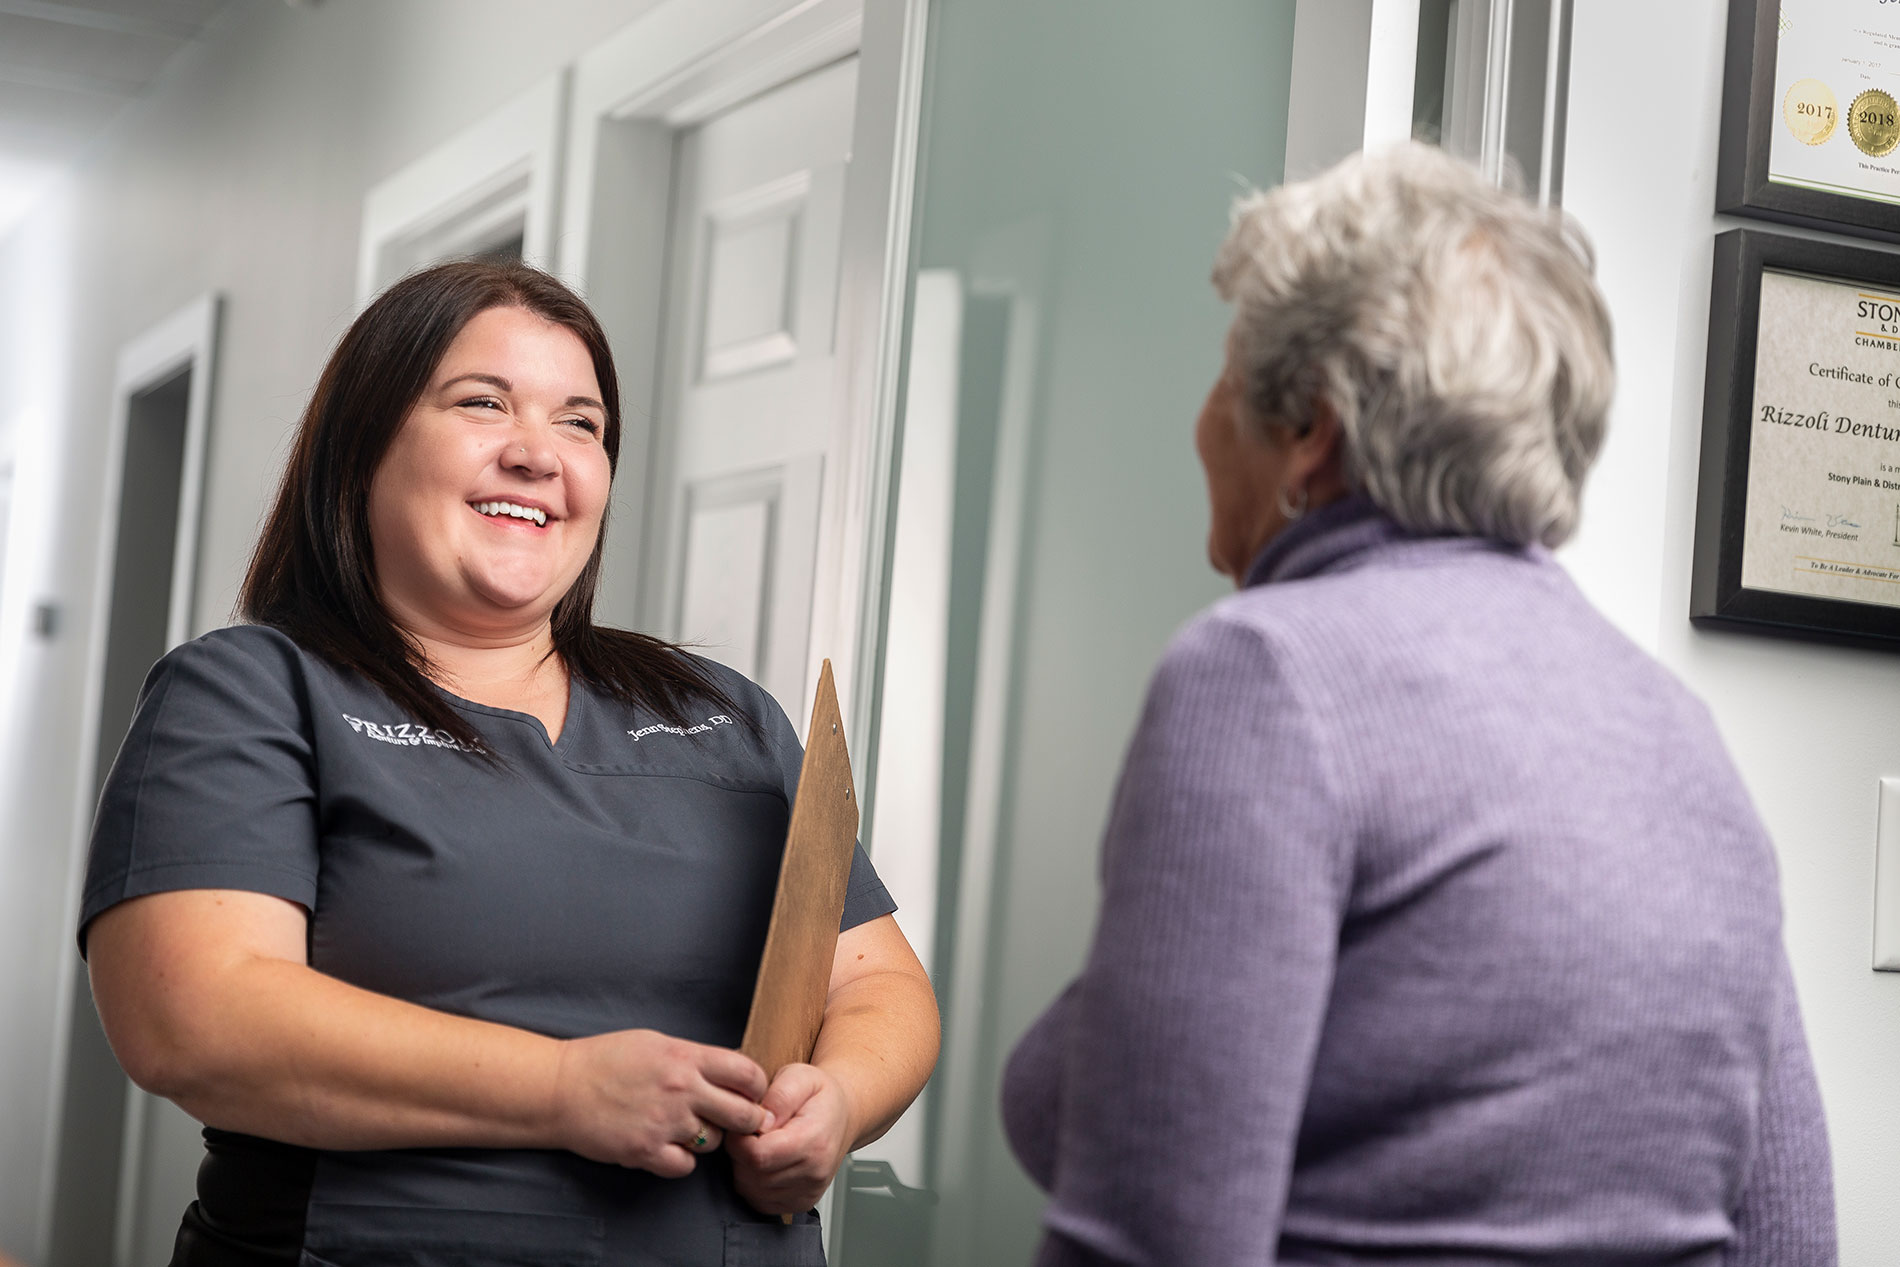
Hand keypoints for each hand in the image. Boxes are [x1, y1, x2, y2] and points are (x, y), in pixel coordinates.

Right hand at [553, 1029, 767, 1176]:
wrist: (560, 1088)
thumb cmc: (606, 1060)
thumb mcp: (656, 1043)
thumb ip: (694, 1057)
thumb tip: (730, 1071)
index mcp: (686, 1057)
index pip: (748, 1074)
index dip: (756, 1087)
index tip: (750, 1094)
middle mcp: (682, 1089)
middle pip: (744, 1115)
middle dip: (745, 1120)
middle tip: (734, 1121)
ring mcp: (665, 1123)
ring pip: (715, 1142)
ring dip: (706, 1138)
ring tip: (683, 1127)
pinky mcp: (646, 1151)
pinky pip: (686, 1166)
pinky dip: (680, 1160)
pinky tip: (667, 1146)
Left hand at [725, 1063, 852, 1214]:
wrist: (842, 1115)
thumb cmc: (820, 1096)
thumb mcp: (802, 1076)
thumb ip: (780, 1095)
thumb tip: (762, 1121)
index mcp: (815, 1141)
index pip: (758, 1155)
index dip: (739, 1139)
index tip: (745, 1123)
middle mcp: (814, 1172)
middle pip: (752, 1175)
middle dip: (740, 1152)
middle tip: (752, 1131)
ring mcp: (808, 1191)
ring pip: (752, 1190)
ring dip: (745, 1168)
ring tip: (761, 1143)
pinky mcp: (800, 1203)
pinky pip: (760, 1200)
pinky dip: (753, 1182)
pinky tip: (766, 1161)